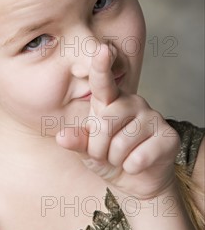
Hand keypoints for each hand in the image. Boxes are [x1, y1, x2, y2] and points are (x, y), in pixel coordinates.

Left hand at [55, 43, 179, 199]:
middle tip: (105, 153)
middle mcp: (132, 101)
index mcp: (110, 100)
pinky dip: (132, 168)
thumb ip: (76, 141)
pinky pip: (139, 157)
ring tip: (122, 158)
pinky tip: (138, 164)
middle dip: (98, 147)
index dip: (101, 66)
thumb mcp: (87, 150)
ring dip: (116, 159)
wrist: (137, 180)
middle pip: (104, 122)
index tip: (102, 49)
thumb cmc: (108, 157)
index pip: (103, 81)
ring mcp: (152, 117)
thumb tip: (62, 137)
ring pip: (121, 143)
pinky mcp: (167, 136)